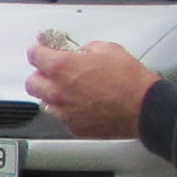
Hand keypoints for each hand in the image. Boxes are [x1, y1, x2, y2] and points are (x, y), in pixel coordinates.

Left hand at [24, 34, 157, 139]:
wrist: (144, 108)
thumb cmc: (129, 80)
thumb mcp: (109, 49)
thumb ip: (87, 49)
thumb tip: (82, 52)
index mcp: (62, 67)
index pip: (34, 55)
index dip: (38, 50)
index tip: (42, 49)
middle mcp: (58, 91)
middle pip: (32, 82)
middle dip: (40, 74)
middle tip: (52, 71)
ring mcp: (64, 112)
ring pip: (44, 102)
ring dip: (51, 94)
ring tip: (67, 89)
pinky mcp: (74, 127)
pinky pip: (61, 117)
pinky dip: (66, 110)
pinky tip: (80, 104)